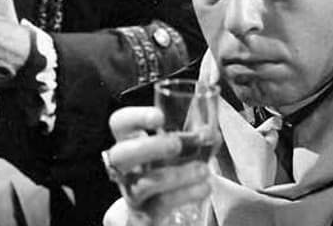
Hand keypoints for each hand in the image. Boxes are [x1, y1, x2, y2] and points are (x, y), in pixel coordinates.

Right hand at [104, 107, 211, 223]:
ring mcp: (131, 194)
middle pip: (121, 154)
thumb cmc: (163, 176)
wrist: (150, 216)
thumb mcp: (174, 155)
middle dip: (148, 147)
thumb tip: (212, 133)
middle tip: (176, 144)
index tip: (159, 117)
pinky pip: (160, 205)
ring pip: (144, 184)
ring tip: (203, 170)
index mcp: (128, 144)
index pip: (120, 124)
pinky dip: (185, 194)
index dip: (135, 117)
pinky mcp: (143, 216)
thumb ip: (194, 142)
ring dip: (176, 175)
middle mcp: (124, 169)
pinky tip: (204, 188)